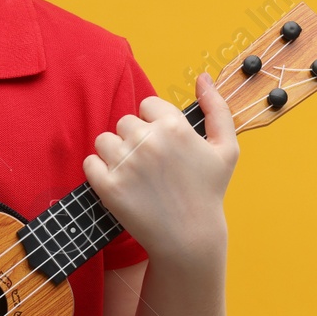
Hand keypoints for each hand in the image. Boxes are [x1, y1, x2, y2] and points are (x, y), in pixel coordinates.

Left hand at [82, 72, 237, 264]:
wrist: (189, 238)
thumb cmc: (208, 192)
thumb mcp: (226, 149)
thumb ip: (217, 108)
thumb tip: (203, 77)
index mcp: (174, 126)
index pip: (147, 105)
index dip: (154, 124)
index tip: (164, 146)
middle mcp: (148, 140)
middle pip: (125, 122)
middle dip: (135, 139)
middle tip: (152, 166)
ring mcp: (126, 163)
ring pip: (104, 140)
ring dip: (115, 154)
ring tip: (136, 175)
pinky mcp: (107, 185)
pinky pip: (90, 162)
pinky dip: (99, 172)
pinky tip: (120, 184)